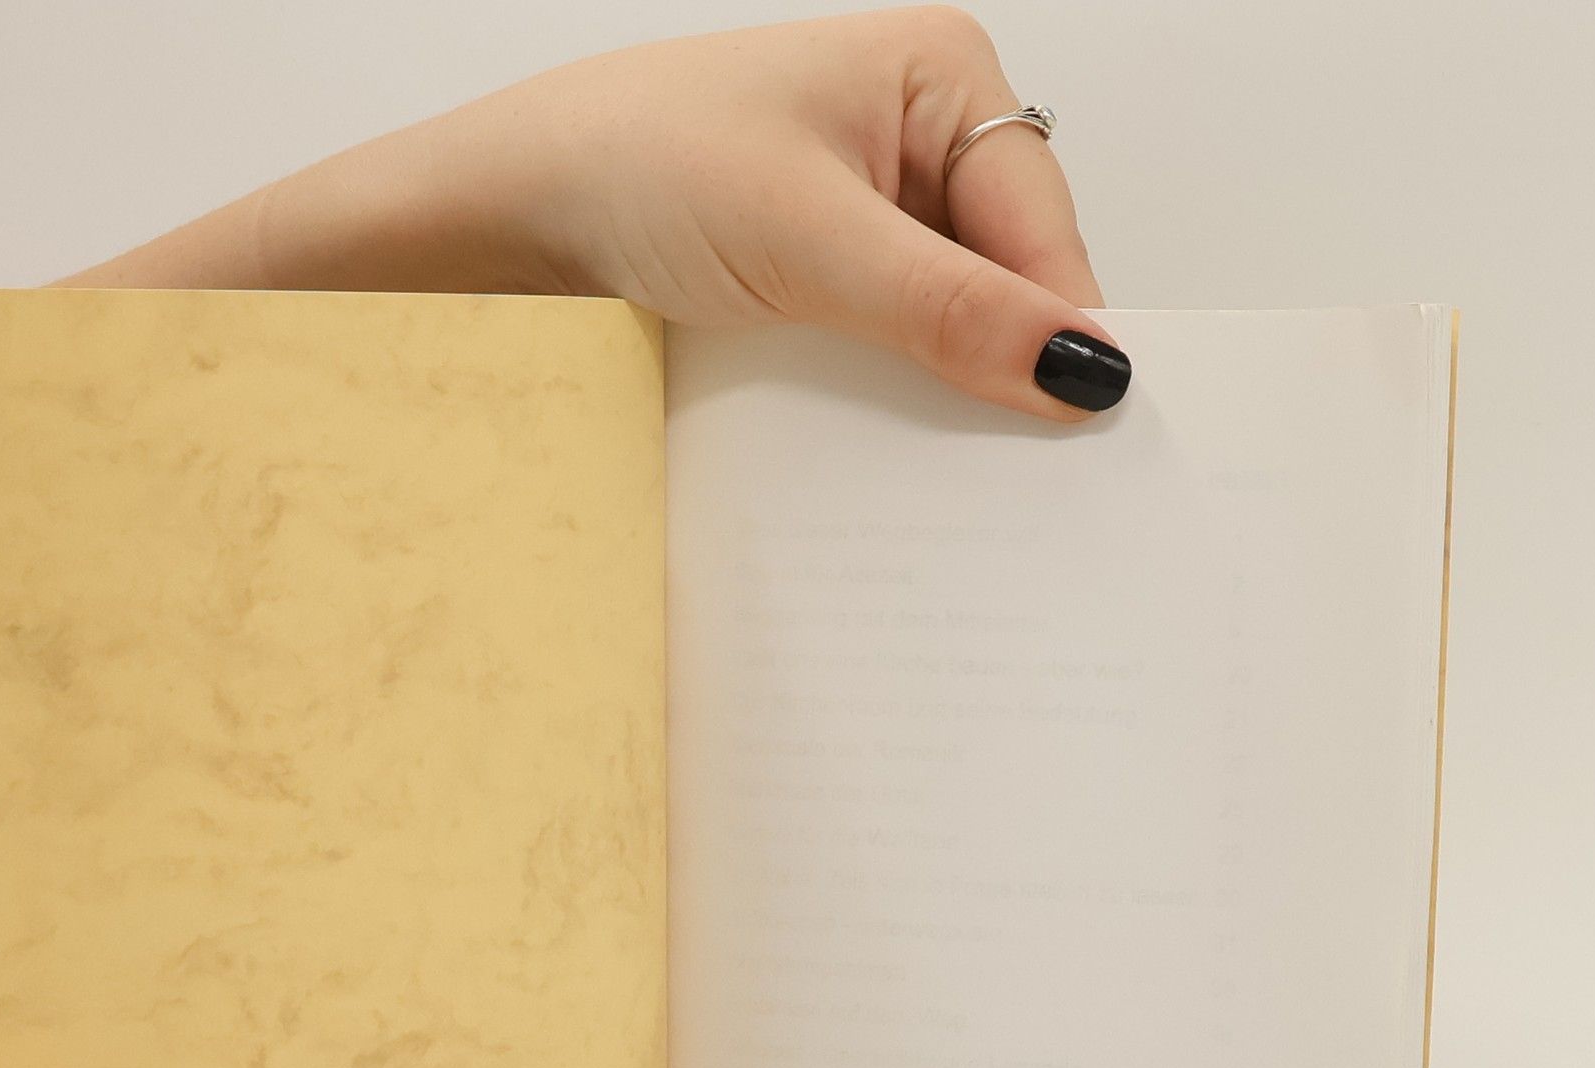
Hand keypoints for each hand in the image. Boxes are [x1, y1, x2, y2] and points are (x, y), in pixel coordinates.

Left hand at [281, 8, 1124, 418]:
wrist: (513, 210)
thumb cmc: (636, 165)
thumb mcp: (810, 241)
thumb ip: (948, 307)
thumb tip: (1081, 365)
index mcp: (940, 75)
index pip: (1043, 222)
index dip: (1060, 324)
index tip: (1078, 427)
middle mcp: (916, 135)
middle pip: (1007, 275)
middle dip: (1000, 362)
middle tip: (1005, 466)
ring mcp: (870, 207)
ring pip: (950, 321)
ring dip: (939, 388)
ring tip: (932, 460)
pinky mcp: (825, 270)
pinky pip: (890, 345)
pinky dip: (886, 393)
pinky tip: (874, 438)